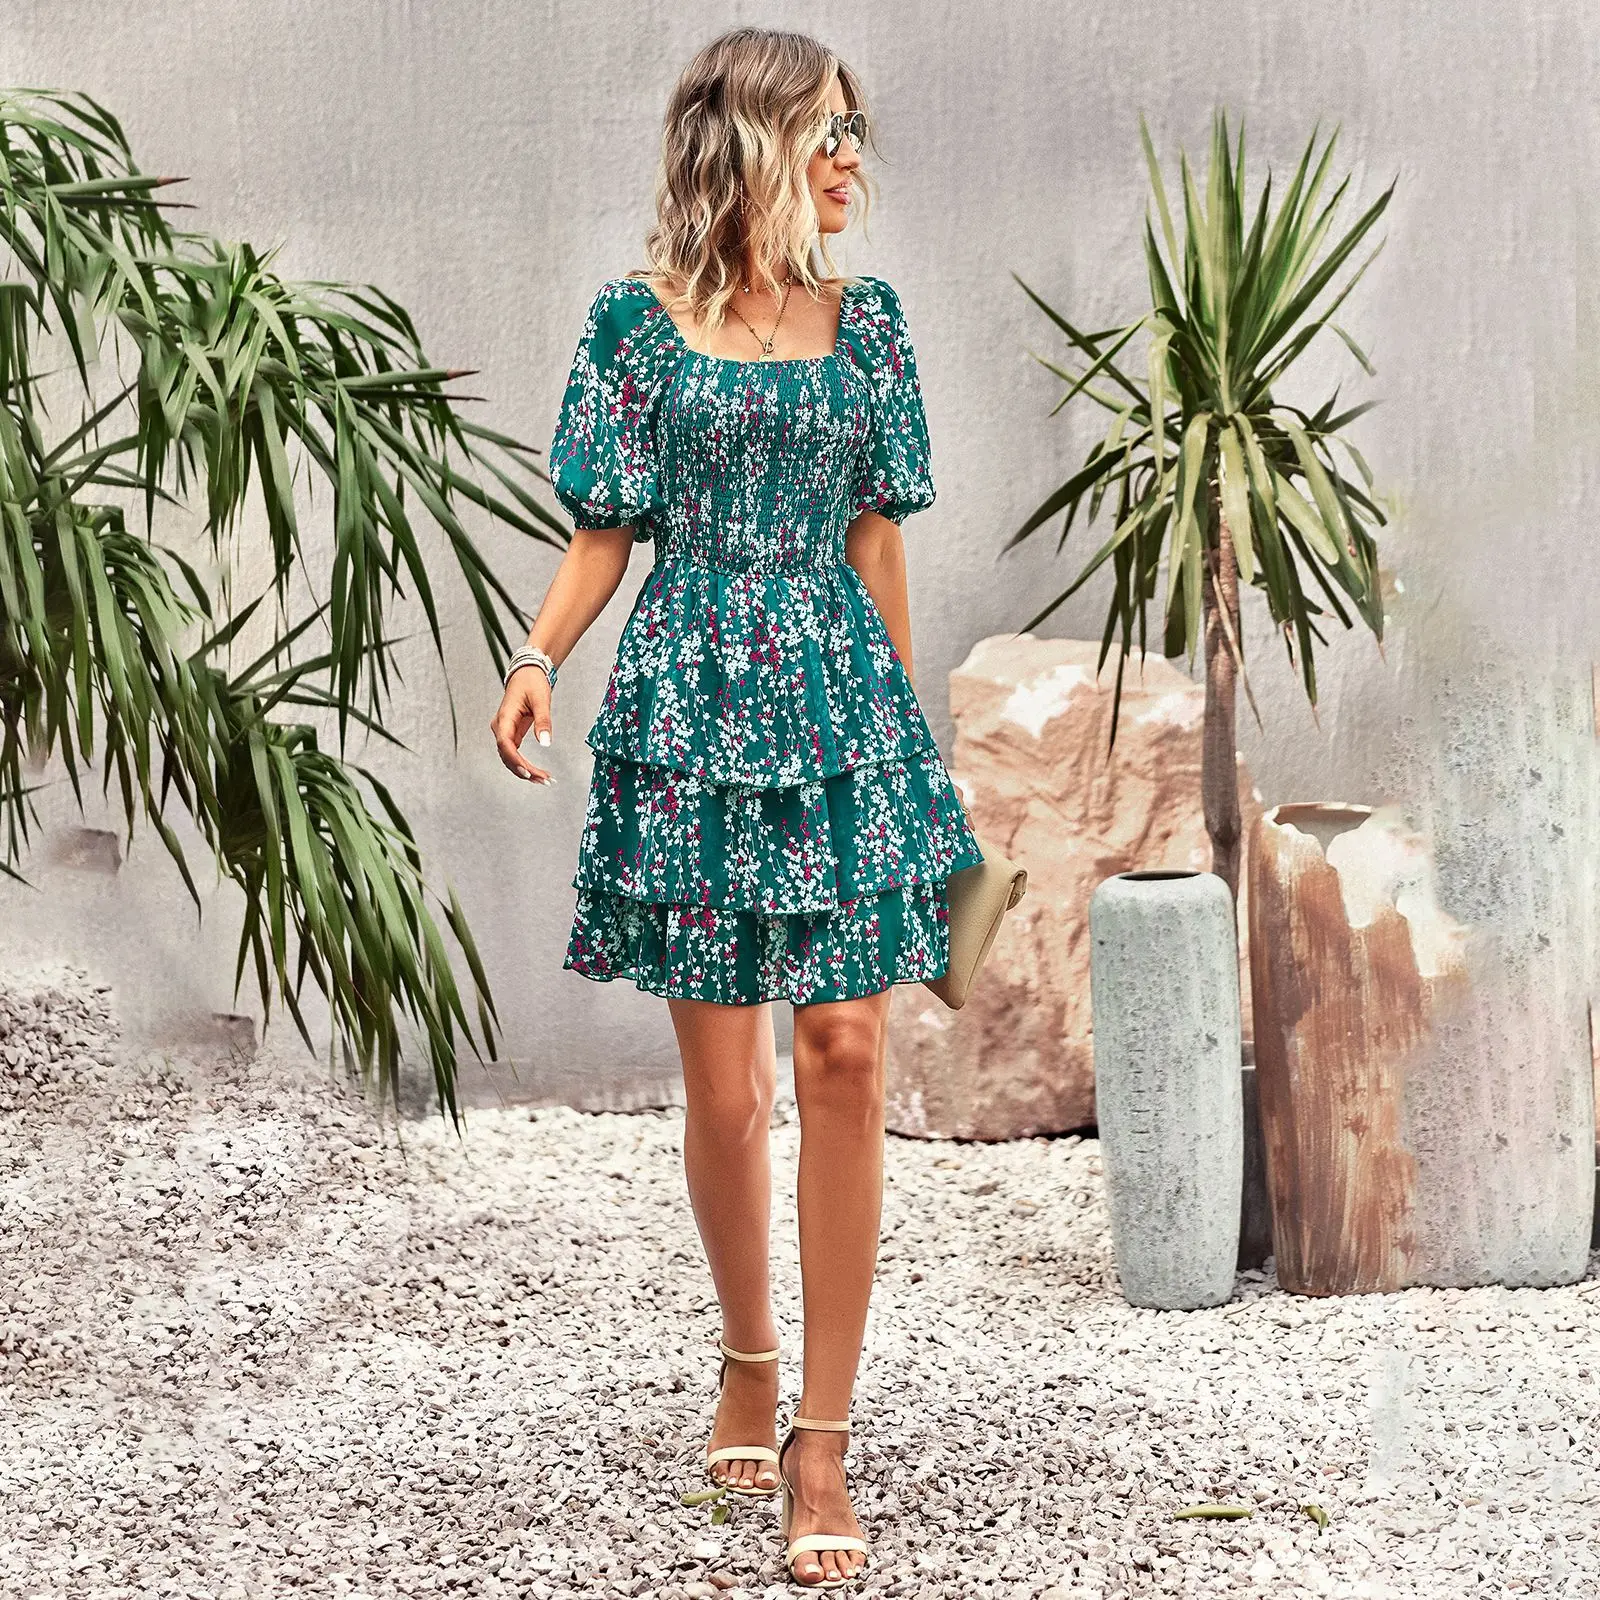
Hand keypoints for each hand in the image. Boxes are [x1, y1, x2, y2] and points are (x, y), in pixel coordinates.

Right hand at [490, 665, 555, 784]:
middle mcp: (500, 726)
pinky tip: (538, 774)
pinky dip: (525, 765)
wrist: (527, 673)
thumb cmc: (532, 682)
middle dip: (524, 771)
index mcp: (504, 717)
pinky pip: (515, 754)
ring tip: (544, 780)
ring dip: (525, 771)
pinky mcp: (511, 734)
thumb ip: (543, 721)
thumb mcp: (541, 700)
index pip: (505, 744)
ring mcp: (504, 731)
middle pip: (507, 755)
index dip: (515, 760)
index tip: (528, 772)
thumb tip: (546, 743)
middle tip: (544, 780)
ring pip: (510, 758)